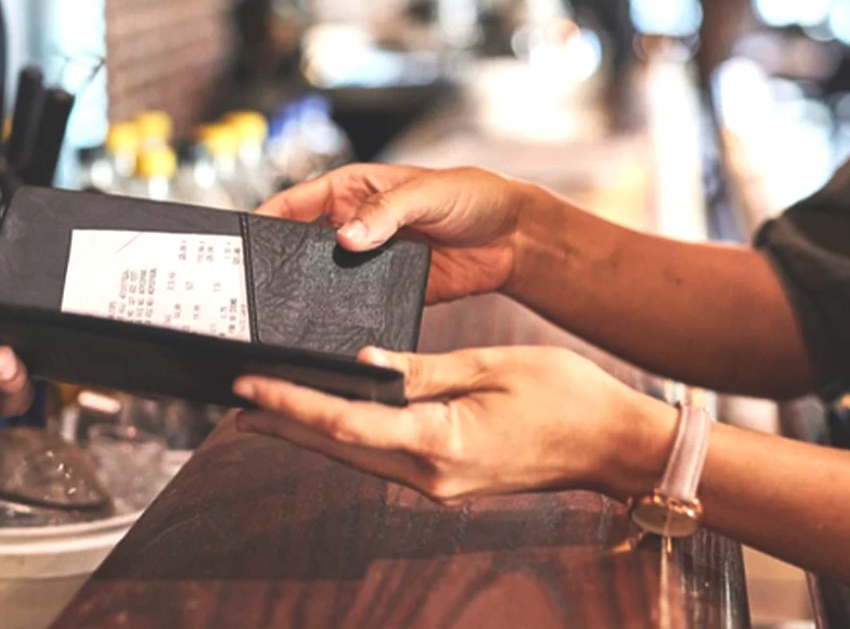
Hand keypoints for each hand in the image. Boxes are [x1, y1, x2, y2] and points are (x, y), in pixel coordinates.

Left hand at [233, 346, 676, 502]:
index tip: (249, 388)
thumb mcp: (492, 366)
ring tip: (265, 410)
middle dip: (284, 424)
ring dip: (309, 434)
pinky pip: (384, 459)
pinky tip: (328, 420)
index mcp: (442, 442)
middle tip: (235, 403)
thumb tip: (362, 363)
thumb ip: (421, 369)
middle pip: (339, 449)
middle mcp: (432, 475)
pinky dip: (348, 439)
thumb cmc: (567, 397)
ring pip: (358, 458)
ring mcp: (438, 485)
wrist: (614, 446)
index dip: (292, 404)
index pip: (346, 424)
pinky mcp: (447, 480)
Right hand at [257, 164, 533, 303]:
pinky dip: (341, 317)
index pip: (293, 204)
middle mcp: (352, 226)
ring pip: (323, 280)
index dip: (263, 220)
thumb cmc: (471, 196)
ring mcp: (367, 262)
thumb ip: (385, 213)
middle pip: (300, 247)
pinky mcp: (388, 291)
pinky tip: (329, 330)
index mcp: (350, 191)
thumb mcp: (426, 192)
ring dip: (307, 295)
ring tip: (282, 316)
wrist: (513, 238)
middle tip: (254, 288)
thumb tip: (346, 238)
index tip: (240, 243)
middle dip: (278, 265)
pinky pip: (355, 305)